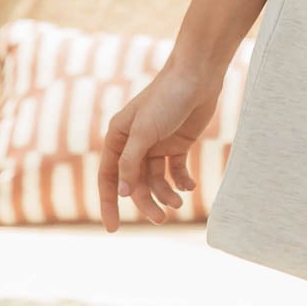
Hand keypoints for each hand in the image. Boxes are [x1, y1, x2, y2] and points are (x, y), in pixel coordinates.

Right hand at [98, 62, 223, 229]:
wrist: (198, 76)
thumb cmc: (167, 98)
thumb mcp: (145, 131)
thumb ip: (131, 162)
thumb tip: (122, 193)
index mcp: (118, 137)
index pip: (108, 177)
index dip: (109, 204)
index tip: (112, 230)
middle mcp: (134, 143)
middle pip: (135, 183)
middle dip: (146, 202)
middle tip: (161, 218)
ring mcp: (156, 144)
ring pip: (155, 180)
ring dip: (165, 194)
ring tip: (178, 202)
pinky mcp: (177, 144)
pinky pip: (175, 171)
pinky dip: (180, 182)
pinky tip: (189, 186)